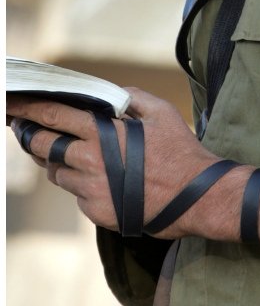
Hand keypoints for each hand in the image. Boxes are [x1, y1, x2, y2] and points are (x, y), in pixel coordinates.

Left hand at [7, 88, 224, 238]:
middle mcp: (89, 161)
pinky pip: (77, 194)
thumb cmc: (182, 152)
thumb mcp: (163, 113)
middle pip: (43, 146)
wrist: (195, 197)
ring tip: (79, 157)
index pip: (53, 116)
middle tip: (26, 130)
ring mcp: (89, 189)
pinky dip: (83, 185)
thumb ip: (132, 98)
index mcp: (103, 134)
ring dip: (60, 162)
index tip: (12, 104)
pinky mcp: (95, 210)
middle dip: (30, 136)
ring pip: (56, 173)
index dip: (29, 109)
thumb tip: (112, 95)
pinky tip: (106, 182)